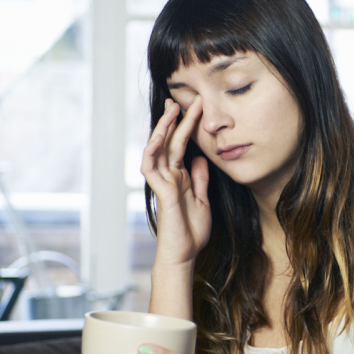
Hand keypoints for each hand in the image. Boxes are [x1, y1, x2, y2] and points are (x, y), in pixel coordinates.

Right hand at [142, 97, 211, 265]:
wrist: (184, 255)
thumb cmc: (191, 232)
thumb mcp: (202, 200)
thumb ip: (199, 179)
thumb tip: (200, 158)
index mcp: (179, 177)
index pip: (181, 146)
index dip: (186, 126)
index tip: (194, 107)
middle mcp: (169, 177)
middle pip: (168, 142)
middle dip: (174, 120)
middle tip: (180, 98)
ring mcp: (163, 183)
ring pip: (157, 149)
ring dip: (163, 129)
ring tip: (172, 109)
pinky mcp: (161, 193)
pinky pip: (151, 168)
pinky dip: (153, 151)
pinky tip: (158, 137)